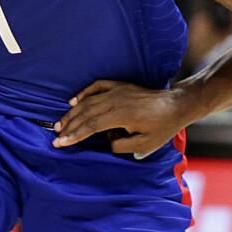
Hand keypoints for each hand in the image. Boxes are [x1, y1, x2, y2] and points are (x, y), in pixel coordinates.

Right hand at [54, 80, 187, 155]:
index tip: (61, 143)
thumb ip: (121, 146)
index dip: (74, 135)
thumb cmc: (161, 127)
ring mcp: (117, 90)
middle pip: (85, 113)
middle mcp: (115, 100)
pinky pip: (96, 87)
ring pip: (87, 101)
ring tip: (59, 124)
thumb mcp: (144, 145)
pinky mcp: (119, 85)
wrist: (175, 105)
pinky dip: (83, 93)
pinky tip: (73, 101)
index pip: (91, 126)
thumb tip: (105, 142)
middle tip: (55, 137)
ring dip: (72, 113)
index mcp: (121, 115)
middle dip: (68, 126)